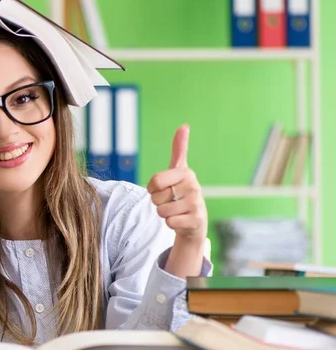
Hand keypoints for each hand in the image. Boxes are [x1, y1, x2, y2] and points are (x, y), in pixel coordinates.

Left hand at [146, 125, 207, 243]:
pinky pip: (170, 222)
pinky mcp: (197, 221)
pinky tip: (180, 221)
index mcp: (186, 173)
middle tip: (171, 202)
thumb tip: (184, 125)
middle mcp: (194, 186)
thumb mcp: (178, 170)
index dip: (152, 189)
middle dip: (159, 202)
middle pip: (156, 197)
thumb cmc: (181, 193)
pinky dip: (171, 224)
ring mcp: (197, 204)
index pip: (154, 182)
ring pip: (162, 211)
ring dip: (164, 214)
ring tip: (176, 211)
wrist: (194, 221)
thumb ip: (179, 149)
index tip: (162, 189)